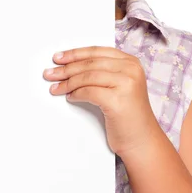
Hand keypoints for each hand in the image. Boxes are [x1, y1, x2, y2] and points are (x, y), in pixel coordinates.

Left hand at [43, 46, 158, 155]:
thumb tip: (70, 66)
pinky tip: (70, 97)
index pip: (97, 52)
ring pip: (88, 77)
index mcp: (131, 62)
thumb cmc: (128, 115)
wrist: (142, 140)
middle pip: (91, 63)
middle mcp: (131, 70)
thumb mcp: (120, 86)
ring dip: (68, 83)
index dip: (75, 54)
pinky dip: (76, 94)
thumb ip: (103, 73)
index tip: (59, 58)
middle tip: (50, 73)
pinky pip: (89, 92)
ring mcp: (126, 84)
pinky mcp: (118, 101)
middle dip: (67, 68)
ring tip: (55, 88)